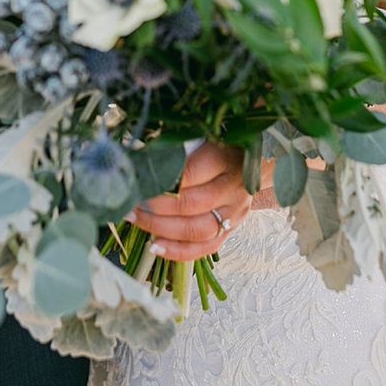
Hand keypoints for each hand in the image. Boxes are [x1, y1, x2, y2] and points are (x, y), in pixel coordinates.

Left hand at [126, 141, 252, 260]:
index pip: (190, 173)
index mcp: (225, 158)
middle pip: (191, 204)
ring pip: (197, 230)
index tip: (136, 181)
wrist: (256, 159)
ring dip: (161, 228)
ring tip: (135, 220)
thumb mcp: (204, 134)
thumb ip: (178, 146)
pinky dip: (178, 251)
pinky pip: (205, 247)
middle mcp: (232, 188)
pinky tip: (155, 247)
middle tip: (129, 203)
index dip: (162, 181)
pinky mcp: (231, 229)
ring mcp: (234, 212)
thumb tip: (141, 157)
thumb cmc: (222, 142)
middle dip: (155, 207)